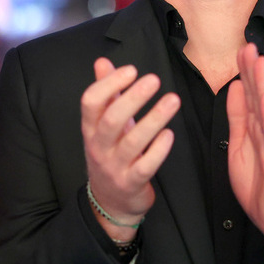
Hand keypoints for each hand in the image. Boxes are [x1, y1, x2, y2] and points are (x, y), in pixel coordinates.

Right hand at [80, 57, 179, 240]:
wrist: (111, 201)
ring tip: (172, 100)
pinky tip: (170, 134)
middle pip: (111, 119)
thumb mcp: (103, 125)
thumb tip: (102, 62)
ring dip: (154, 119)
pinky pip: (145, 166)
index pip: (90, 102)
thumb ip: (105, 93)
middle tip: (154, 80)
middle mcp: (99, 147)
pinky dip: (158, 149)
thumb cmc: (111, 154)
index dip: (109, 84)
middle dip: (133, 98)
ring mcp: (114, 167)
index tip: (131, 70)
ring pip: (132, 142)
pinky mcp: (132, 183)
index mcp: (90, 129)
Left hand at [226, 43, 263, 263]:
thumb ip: (238, 116)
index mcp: (257, 127)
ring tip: (260, 63)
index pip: (251, 94)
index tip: (241, 49)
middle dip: (255, 71)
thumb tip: (234, 87)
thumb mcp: (239, 144)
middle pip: (261, 96)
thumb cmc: (258, 183)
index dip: (246, 72)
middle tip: (249, 45)